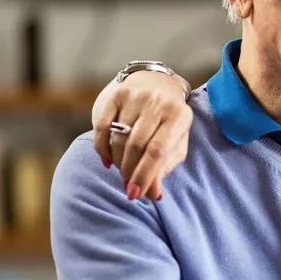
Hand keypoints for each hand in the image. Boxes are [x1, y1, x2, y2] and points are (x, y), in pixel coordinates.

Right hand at [92, 71, 191, 200]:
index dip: (144, 175)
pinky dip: (101, 148)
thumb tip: (153, 195)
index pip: (158, 151)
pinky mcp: (116, 94)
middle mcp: (158, 103)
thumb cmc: (169, 123)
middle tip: (127, 186)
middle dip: (129, 171)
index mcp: (179, 116)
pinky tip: (107, 160)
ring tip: (121, 171)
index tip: (135, 194)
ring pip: (118, 137)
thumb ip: (164, 168)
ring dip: (117, 161)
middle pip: (136, 145)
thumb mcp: (175, 144)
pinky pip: (101, 126)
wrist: (158, 84)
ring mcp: (136, 96)